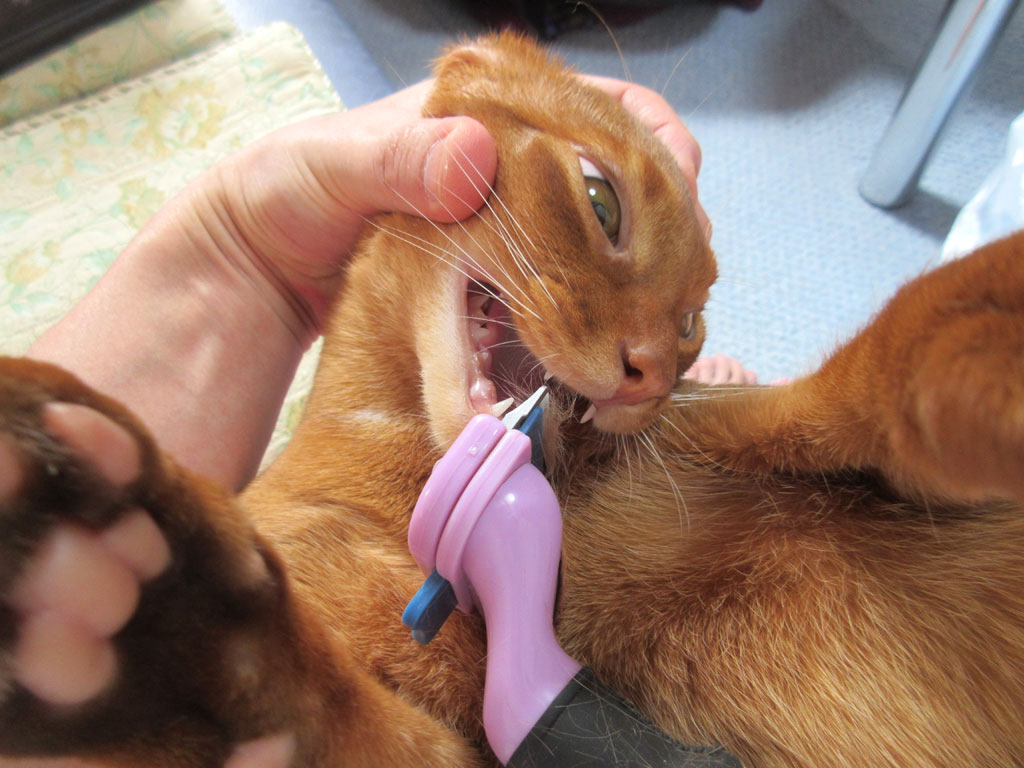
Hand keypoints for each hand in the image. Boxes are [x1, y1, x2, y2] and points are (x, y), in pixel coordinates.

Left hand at [29, 76, 706, 490]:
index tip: (680, 193)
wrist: (255, 271)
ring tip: (654, 336)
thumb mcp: (330, 165)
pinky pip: (570, 313)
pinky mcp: (504, 296)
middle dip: (670, 239)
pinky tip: (607, 370)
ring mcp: (518, 240)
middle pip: (636, 193)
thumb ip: (397, 157)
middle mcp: (522, 175)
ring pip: (616, 257)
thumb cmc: (286, 193)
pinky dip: (596, 340)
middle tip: (675, 290)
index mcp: (496, 118)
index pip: (610, 112)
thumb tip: (476, 157)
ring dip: (645, 296)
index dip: (661, 147)